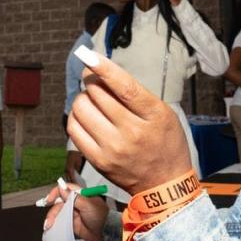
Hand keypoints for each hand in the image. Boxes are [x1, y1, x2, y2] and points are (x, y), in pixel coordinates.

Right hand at [43, 182, 109, 240]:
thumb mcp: (87, 205)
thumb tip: (62, 187)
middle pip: (60, 202)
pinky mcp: (72, 224)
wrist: (106, 234)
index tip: (49, 199)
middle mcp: (76, 203)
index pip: (66, 189)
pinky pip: (61, 222)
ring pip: (59, 212)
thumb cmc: (102, 217)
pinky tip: (51, 227)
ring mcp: (74, 213)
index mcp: (81, 195)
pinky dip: (55, 224)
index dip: (56, 192)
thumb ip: (74, 197)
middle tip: (49, 218)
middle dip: (53, 209)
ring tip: (49, 225)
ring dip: (52, 217)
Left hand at [68, 50, 192, 194]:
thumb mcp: (163, 113)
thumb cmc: (166, 144)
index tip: (89, 55)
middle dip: (91, 82)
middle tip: (96, 82)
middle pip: (97, 95)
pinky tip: (86, 116)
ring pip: (81, 109)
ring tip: (93, 101)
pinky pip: (74, 129)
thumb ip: (135, 95)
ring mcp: (112, 148)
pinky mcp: (98, 160)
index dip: (104, 68)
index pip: (124, 87)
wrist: (164, 185)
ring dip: (83, 98)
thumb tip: (102, 74)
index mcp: (153, 116)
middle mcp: (132, 132)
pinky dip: (76, 117)